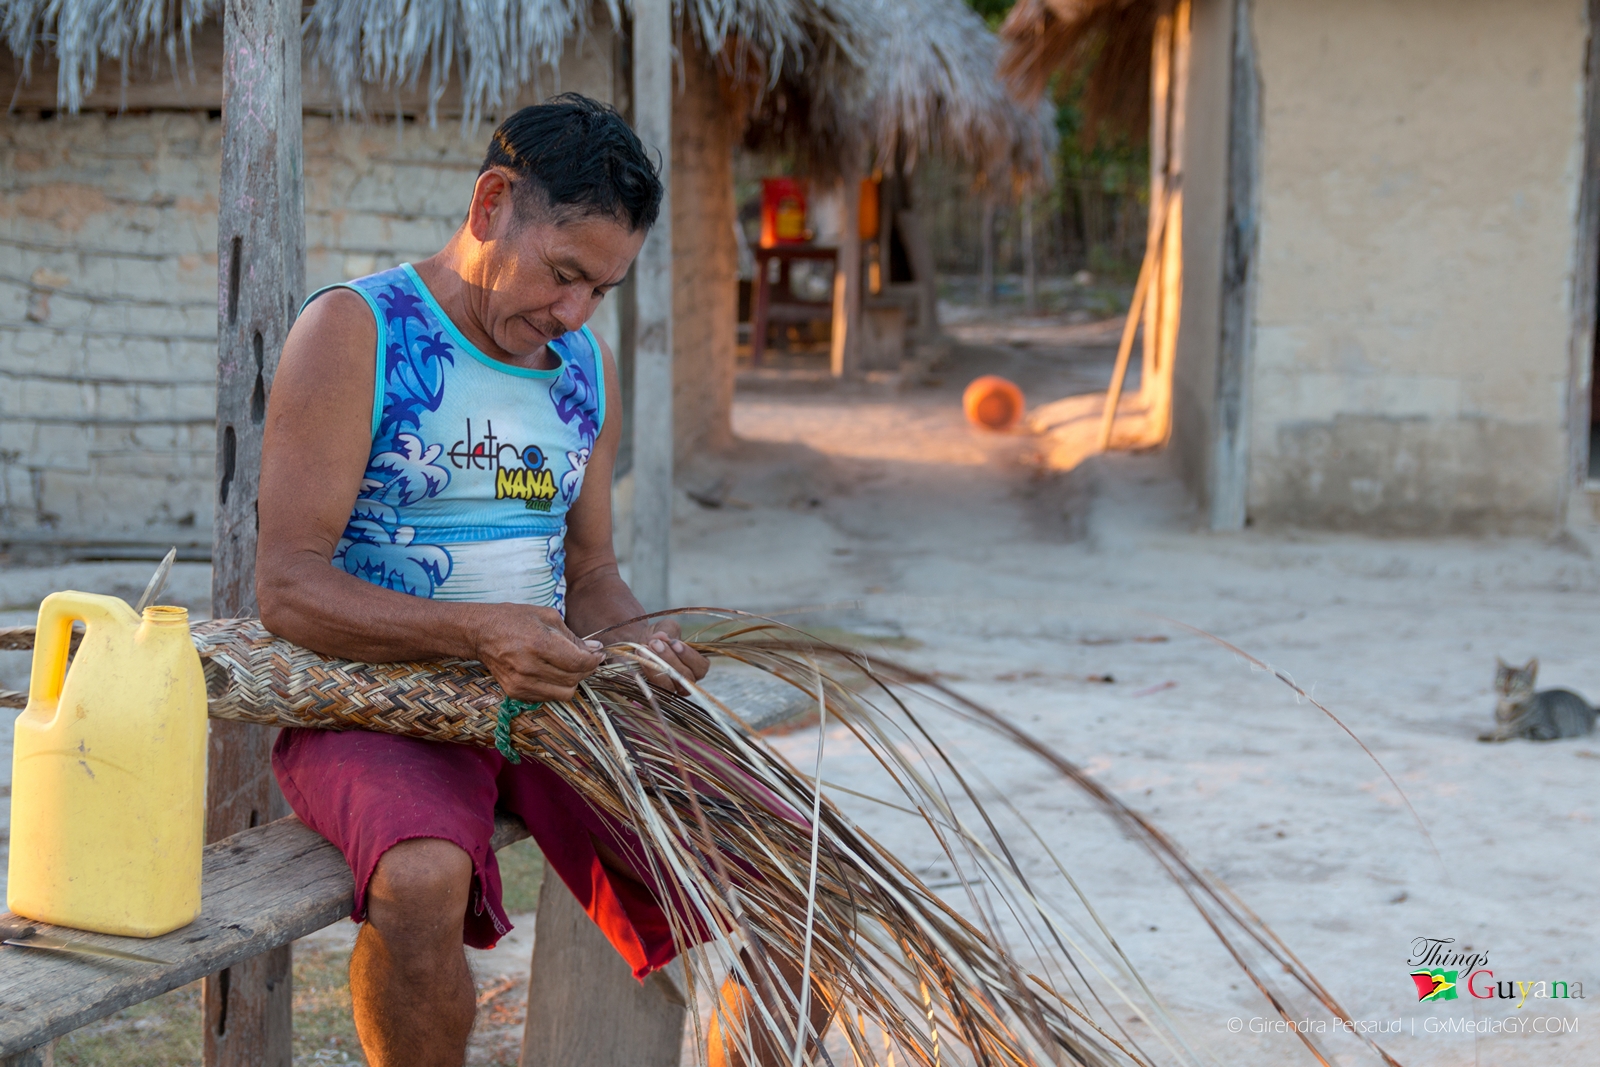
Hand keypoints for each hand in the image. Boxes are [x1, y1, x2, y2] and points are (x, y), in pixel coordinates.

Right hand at [470, 603, 605, 702]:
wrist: (481, 633)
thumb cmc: (514, 619)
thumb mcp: (547, 617)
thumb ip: (573, 636)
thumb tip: (596, 649)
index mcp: (539, 644)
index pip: (579, 662)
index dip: (594, 660)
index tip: (598, 655)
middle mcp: (529, 667)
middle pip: (574, 679)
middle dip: (586, 669)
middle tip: (585, 658)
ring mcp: (521, 683)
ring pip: (564, 693)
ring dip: (572, 680)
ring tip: (568, 666)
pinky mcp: (515, 693)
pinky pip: (548, 697)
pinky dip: (556, 686)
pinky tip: (552, 672)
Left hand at [613, 619, 708, 695]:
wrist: (638, 644)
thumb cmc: (658, 637)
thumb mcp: (665, 628)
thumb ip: (667, 630)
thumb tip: (662, 636)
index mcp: (696, 666)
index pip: (701, 666)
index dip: (689, 656)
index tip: (674, 643)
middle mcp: (687, 681)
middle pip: (685, 677)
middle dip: (670, 659)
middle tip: (656, 643)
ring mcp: (671, 689)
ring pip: (670, 686)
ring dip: (657, 666)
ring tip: (645, 649)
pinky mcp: (655, 692)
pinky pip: (654, 687)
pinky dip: (647, 671)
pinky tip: (640, 656)